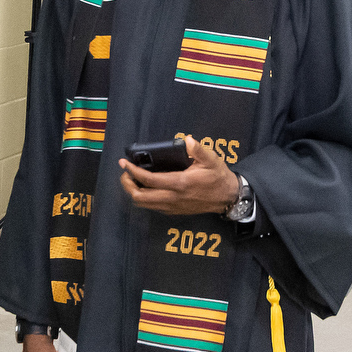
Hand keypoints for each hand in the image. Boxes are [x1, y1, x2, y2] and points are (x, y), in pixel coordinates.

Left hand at [119, 135, 237, 215]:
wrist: (227, 197)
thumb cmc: (218, 176)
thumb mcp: (211, 159)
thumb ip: (199, 150)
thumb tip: (188, 140)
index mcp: (180, 183)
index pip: (149, 180)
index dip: (133, 171)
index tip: (124, 163)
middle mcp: (173, 198)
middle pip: (140, 197)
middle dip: (127, 185)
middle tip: (125, 173)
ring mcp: (173, 206)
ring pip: (144, 204)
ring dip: (134, 192)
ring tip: (132, 179)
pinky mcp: (174, 211)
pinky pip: (152, 207)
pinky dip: (144, 198)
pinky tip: (145, 187)